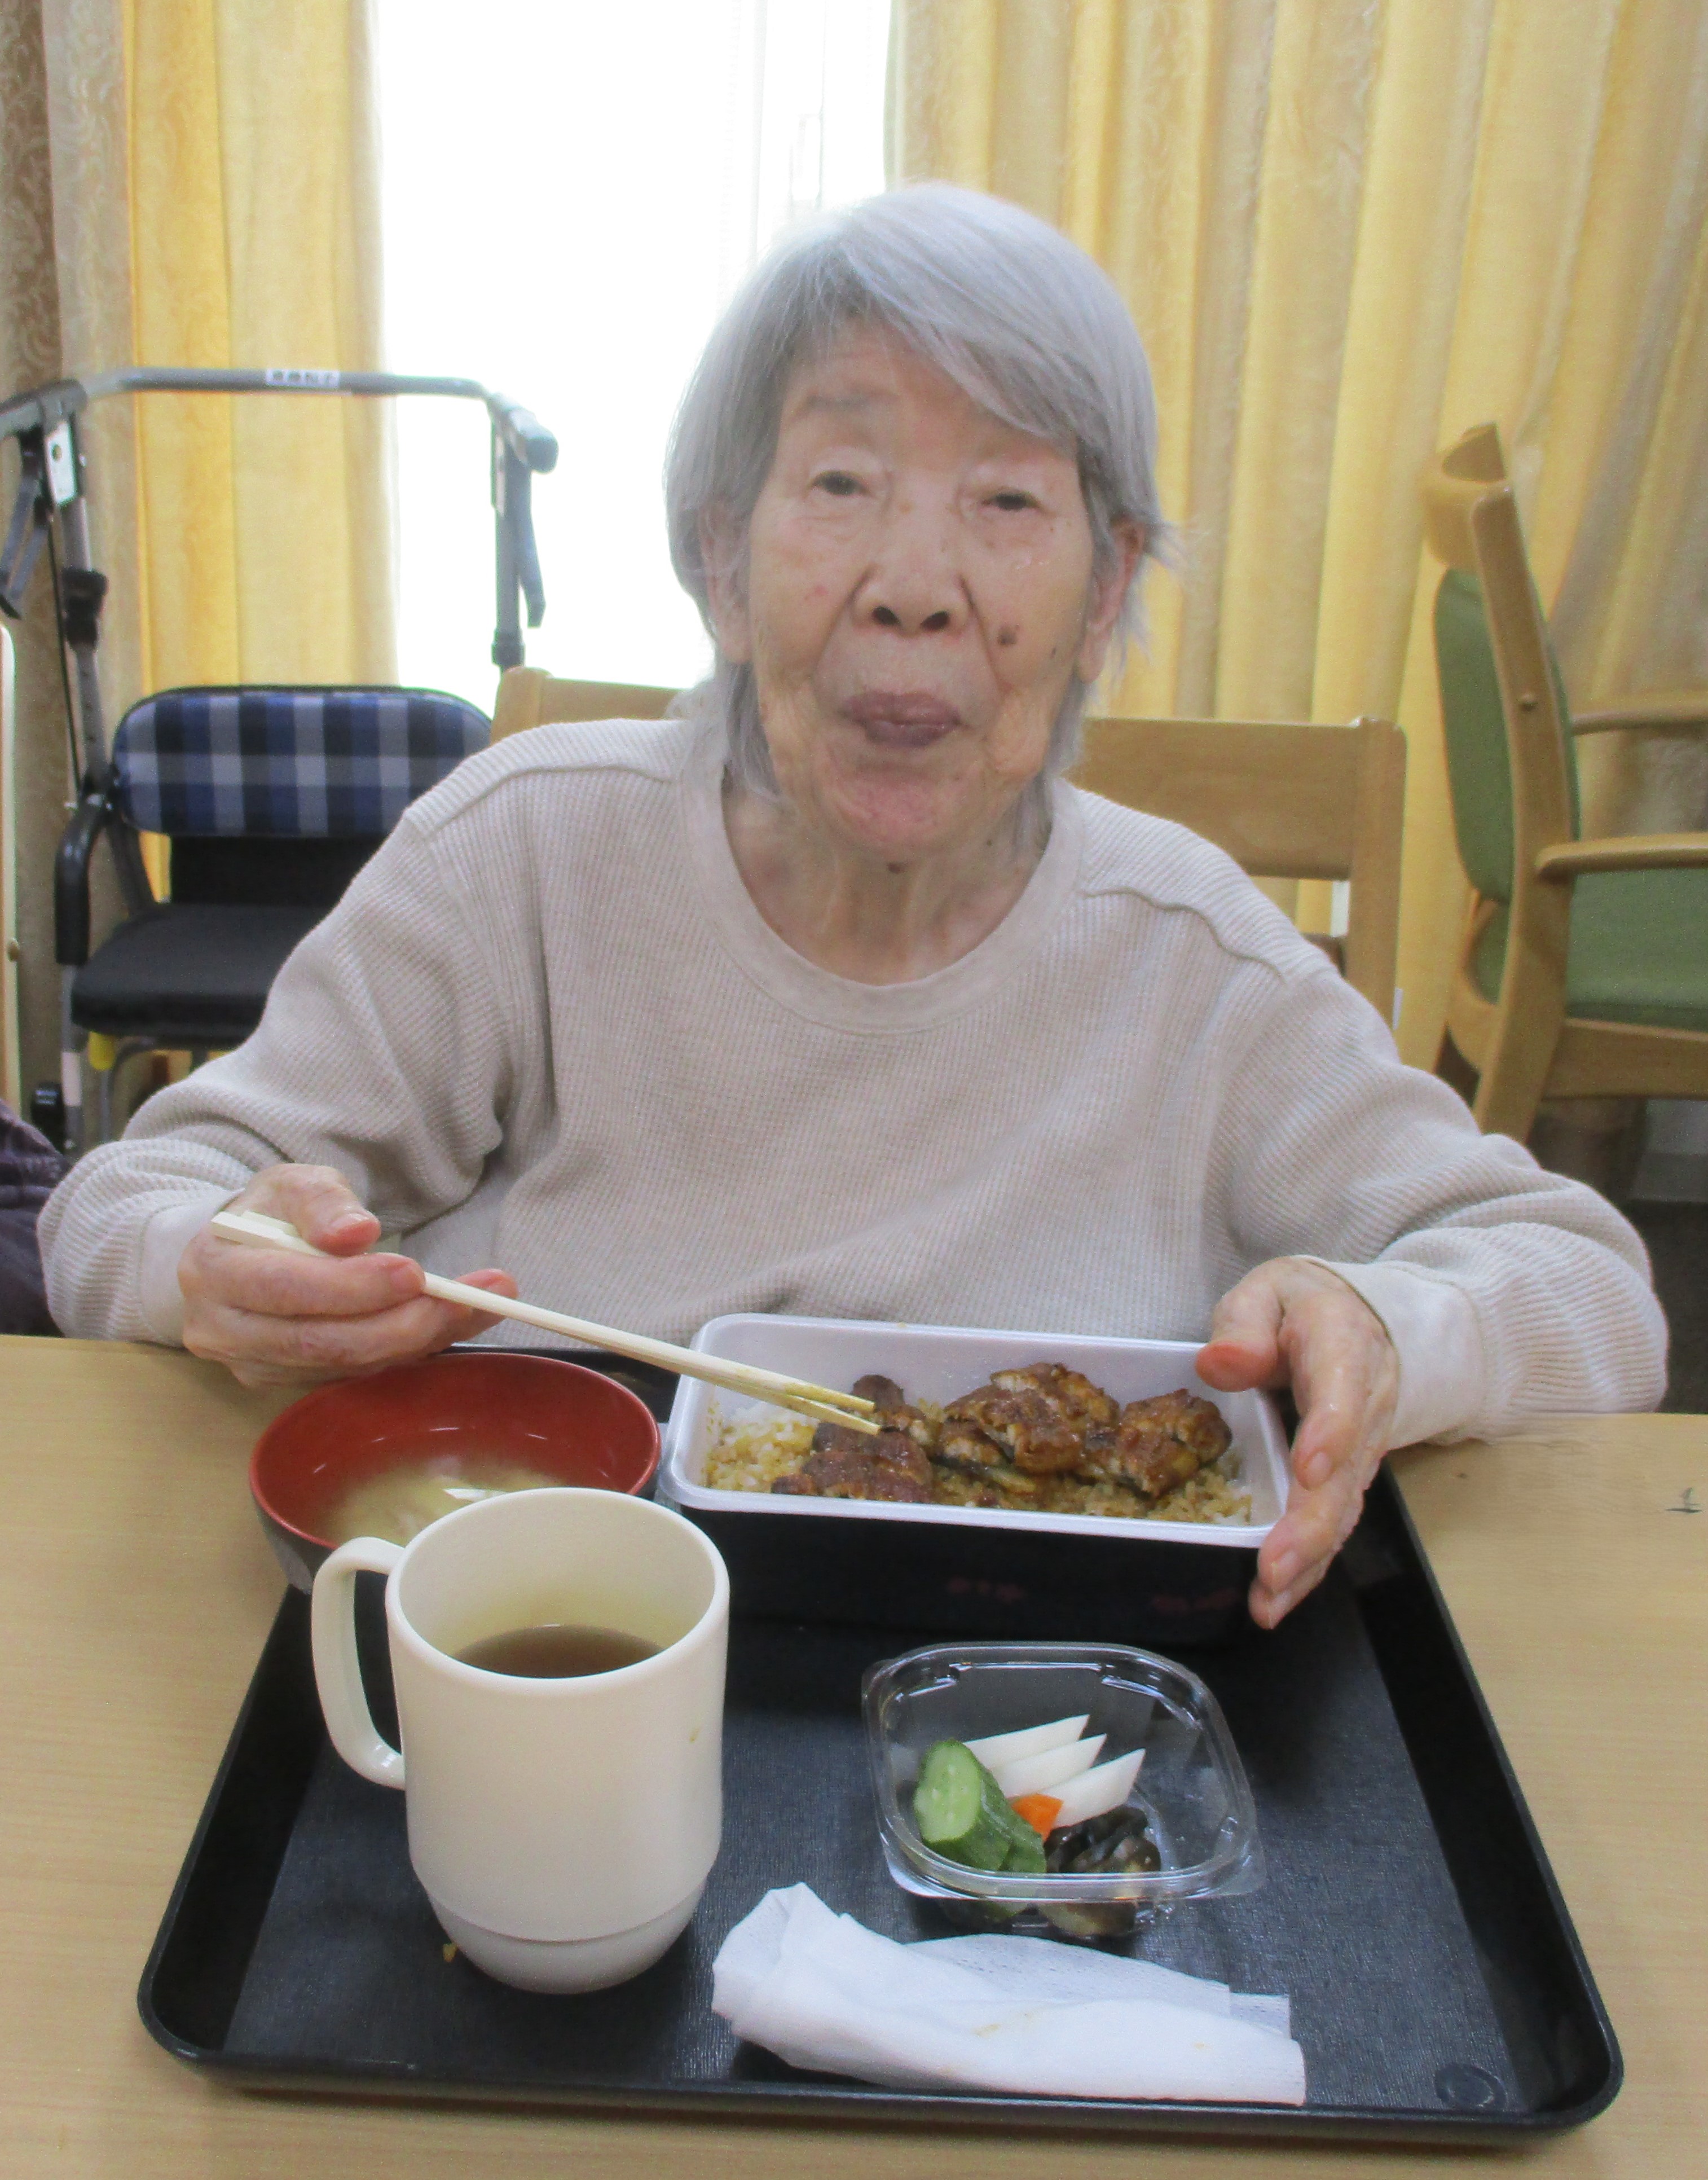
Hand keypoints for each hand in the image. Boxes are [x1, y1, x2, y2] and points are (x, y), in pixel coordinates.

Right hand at [179, 1164, 517, 1388]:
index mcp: (211, 1270)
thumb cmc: (271, 1214)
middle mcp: (223, 1329)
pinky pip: (354, 1372)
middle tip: (465, 1298)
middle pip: (318, 1340)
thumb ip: (322, 1201)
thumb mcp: (292, 1184)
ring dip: (418, 1339)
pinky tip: (449, 1323)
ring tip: (481, 1305)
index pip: (284, 1287)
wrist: (240, 1254)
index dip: (350, 1287)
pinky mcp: (287, 1382)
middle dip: (399, 1323)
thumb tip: (356, 1233)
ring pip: (343, 1363)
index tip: (413, 1273)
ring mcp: (253, 1364)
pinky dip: (407, 1350)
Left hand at [1196, 1257, 1397, 1629]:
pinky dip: (1309, 1564)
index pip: (1343, 1392)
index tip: (1309, 1470)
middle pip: (1346, 1472)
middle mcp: (1364, 1405)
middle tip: (1273, 1570)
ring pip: (1343, 1508)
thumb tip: (1220, 1363)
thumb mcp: (1268, 1291)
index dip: (1330, 1433)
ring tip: (1268, 1602)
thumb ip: (1244, 1324)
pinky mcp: (1350, 1474)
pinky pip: (1334, 1521)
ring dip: (1308, 1560)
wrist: (1361, 1319)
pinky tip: (1276, 1599)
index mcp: (1342, 1347)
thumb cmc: (1299, 1306)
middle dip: (1311, 1526)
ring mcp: (1362, 1446)